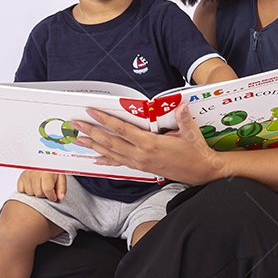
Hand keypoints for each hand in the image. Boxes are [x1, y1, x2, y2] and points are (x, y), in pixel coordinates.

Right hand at [16, 170, 66, 200]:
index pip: (47, 190)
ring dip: (35, 193)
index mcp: (46, 173)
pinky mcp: (21, 177)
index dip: (51, 196)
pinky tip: (32, 186)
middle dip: (44, 195)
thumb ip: (62, 188)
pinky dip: (27, 191)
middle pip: (38, 193)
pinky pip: (21, 190)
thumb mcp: (60, 177)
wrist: (43, 162)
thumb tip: (60, 197)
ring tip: (40, 187)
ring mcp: (26, 175)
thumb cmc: (52, 170)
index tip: (54, 196)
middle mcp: (35, 173)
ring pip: (30, 193)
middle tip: (47, 189)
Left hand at [72, 104, 225, 185]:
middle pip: (111, 142)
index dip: (105, 120)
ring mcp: (140, 163)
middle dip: (91, 132)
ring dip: (93, 145)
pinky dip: (105, 160)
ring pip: (111, 153)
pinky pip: (119, 163)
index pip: (123, 129)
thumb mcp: (191, 133)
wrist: (201, 172)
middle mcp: (141, 155)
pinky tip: (94, 159)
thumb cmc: (195, 151)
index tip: (91, 112)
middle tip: (76, 125)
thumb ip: (183, 118)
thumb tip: (181, 104)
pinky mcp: (141, 168)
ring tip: (78, 140)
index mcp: (151, 144)